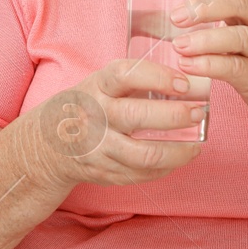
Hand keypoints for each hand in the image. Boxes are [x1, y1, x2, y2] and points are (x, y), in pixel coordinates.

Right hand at [17, 59, 205, 193]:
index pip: (125, 75)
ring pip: (145, 154)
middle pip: (138, 116)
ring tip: (197, 145)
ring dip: (178, 151)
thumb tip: (188, 81)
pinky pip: (142, 173)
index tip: (185, 83)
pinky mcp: (105, 171)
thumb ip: (135, 81)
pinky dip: (166, 167)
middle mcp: (95, 116)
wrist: (47, 143)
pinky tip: (178, 158)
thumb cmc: (87, 106)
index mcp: (96, 87)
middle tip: (200, 112)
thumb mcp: (101, 84)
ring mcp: (98, 147)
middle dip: (175, 115)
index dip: (158, 77)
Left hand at [168, 0, 247, 128]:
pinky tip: (187, 65)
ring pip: (239, 37)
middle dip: (206, 6)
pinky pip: (235, 67)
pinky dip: (209, 65)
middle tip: (176, 16)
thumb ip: (224, 16)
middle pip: (240, 4)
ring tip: (179, 45)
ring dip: (205, 39)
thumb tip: (182, 6)